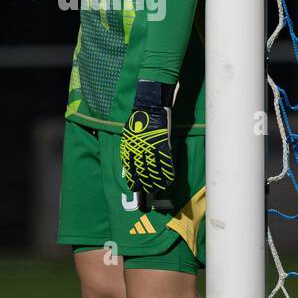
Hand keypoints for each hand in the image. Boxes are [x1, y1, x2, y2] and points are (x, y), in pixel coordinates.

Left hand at [120, 80, 175, 195]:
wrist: (149, 106)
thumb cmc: (138, 118)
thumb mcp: (128, 134)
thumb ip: (129, 148)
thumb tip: (129, 160)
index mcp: (129, 148)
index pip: (130, 169)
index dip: (133, 180)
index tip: (135, 188)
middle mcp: (140, 149)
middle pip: (142, 172)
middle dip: (145, 184)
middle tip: (148, 192)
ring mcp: (152, 147)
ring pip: (154, 169)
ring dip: (156, 181)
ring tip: (158, 189)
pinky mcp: (163, 144)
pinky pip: (166, 162)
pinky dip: (167, 172)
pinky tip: (169, 179)